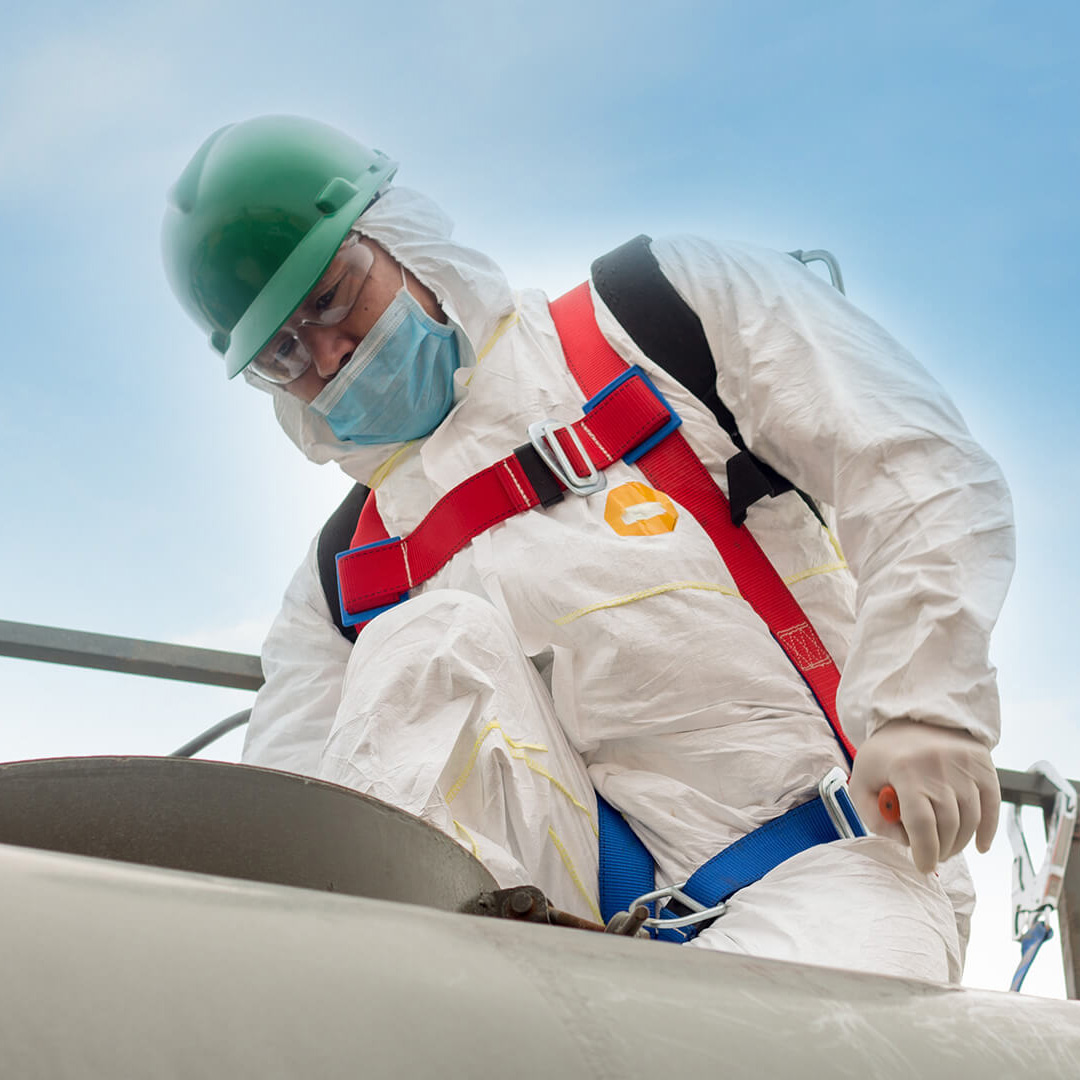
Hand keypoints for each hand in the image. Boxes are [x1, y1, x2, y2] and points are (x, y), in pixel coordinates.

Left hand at [849, 719, 999, 872]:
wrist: (912, 717)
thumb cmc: (884, 756)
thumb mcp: (863, 781)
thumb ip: (873, 817)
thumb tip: (904, 843)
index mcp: (904, 770)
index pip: (921, 823)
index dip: (924, 852)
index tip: (922, 866)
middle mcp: (937, 766)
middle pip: (948, 825)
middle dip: (941, 850)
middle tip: (934, 856)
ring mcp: (964, 765)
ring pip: (971, 819)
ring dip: (960, 843)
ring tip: (947, 848)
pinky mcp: (982, 765)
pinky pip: (992, 805)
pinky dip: (988, 831)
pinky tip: (979, 846)